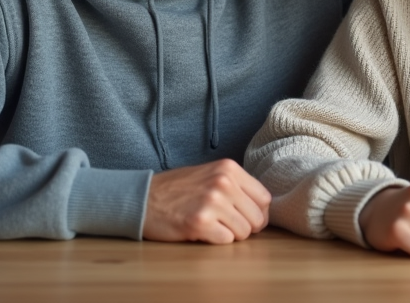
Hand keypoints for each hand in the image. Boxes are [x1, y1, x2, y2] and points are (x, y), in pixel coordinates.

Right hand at [142, 159, 270, 243]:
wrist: (144, 198)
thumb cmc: (178, 189)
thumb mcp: (210, 174)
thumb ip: (236, 185)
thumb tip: (263, 207)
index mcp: (228, 168)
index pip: (264, 198)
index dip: (258, 213)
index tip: (246, 218)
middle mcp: (223, 182)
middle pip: (257, 218)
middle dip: (247, 227)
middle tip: (228, 225)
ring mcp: (212, 202)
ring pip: (244, 232)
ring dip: (231, 234)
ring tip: (213, 226)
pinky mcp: (199, 222)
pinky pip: (226, 241)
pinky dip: (216, 241)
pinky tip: (202, 231)